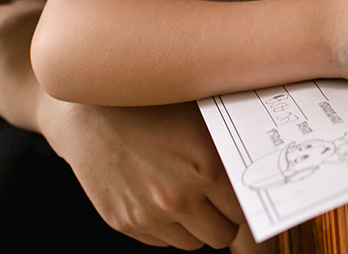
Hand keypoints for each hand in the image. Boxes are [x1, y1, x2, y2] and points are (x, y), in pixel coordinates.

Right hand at [39, 99, 242, 248]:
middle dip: (221, 218)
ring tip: (182, 193)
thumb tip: (261, 165)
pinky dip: (165, 226)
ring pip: (192, 243)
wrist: (87, 114)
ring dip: (193, 224)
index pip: (244, 210)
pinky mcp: (124, 223)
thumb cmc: (147, 107)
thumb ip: (226, 148)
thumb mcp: (197, 117)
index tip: (235, 193)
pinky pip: (162, 241)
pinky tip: (155, 194)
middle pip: (222, 235)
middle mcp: (179, 197)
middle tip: (213, 198)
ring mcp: (149, 214)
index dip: (240, 201)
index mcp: (205, 168)